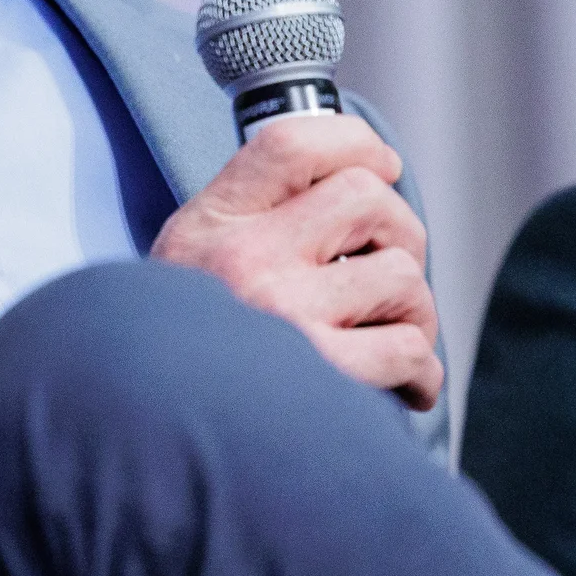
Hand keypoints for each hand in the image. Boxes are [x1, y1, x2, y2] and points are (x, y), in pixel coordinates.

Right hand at [148, 114, 440, 405]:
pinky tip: (404, 384)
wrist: (155, 434)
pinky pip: (408, 348)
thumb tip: (359, 184)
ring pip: (401, 274)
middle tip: (388, 271)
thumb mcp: (190, 263)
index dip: (353, 141)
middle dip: (400, 233)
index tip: (381, 164)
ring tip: (391, 334)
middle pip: (367, 198)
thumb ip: (252, 220)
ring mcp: (283, 315)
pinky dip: (420, 370)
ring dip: (414, 309)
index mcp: (210, 224)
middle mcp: (243, 260)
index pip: (292, 143)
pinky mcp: (320, 376)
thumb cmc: (186, 352)